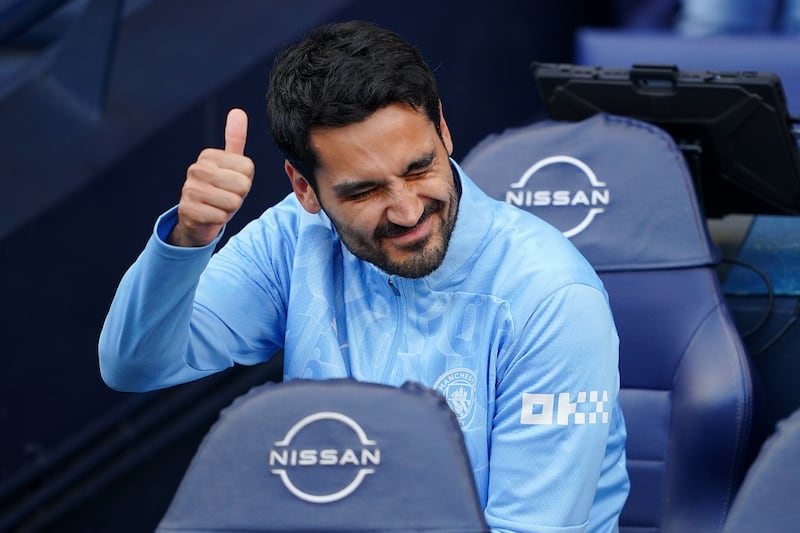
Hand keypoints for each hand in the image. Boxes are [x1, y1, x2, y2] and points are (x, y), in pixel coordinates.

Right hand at [168, 108, 254, 246]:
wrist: (199, 219)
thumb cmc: (220, 190)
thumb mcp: (231, 165)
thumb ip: (235, 139)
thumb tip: (238, 111)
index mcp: (209, 156)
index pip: (248, 169)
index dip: (245, 181)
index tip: (231, 184)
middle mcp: (197, 169)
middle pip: (243, 186)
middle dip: (239, 196)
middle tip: (226, 196)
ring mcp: (189, 189)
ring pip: (233, 202)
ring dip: (229, 209)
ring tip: (218, 205)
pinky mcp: (187, 210)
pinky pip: (220, 217)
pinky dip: (219, 220)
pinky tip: (210, 215)